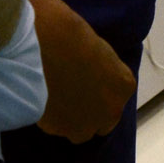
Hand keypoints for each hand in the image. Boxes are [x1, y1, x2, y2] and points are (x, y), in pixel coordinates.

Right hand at [25, 0, 135, 142]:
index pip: (116, 93)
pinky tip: (40, 98)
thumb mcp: (94, 44)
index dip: (98, 87)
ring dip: (69, 118)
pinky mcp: (58, 131)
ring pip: (80, 129)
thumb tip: (86, 61)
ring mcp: (85, 124)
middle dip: (89, 109)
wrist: (40, 43)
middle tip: (69, 90)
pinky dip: (49, 118)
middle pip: (103, 118)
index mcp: (123, 84)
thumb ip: (97, 63)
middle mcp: (111, 109)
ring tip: (52, 96)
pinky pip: (55, 128)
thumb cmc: (68, 31)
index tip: (83, 77)